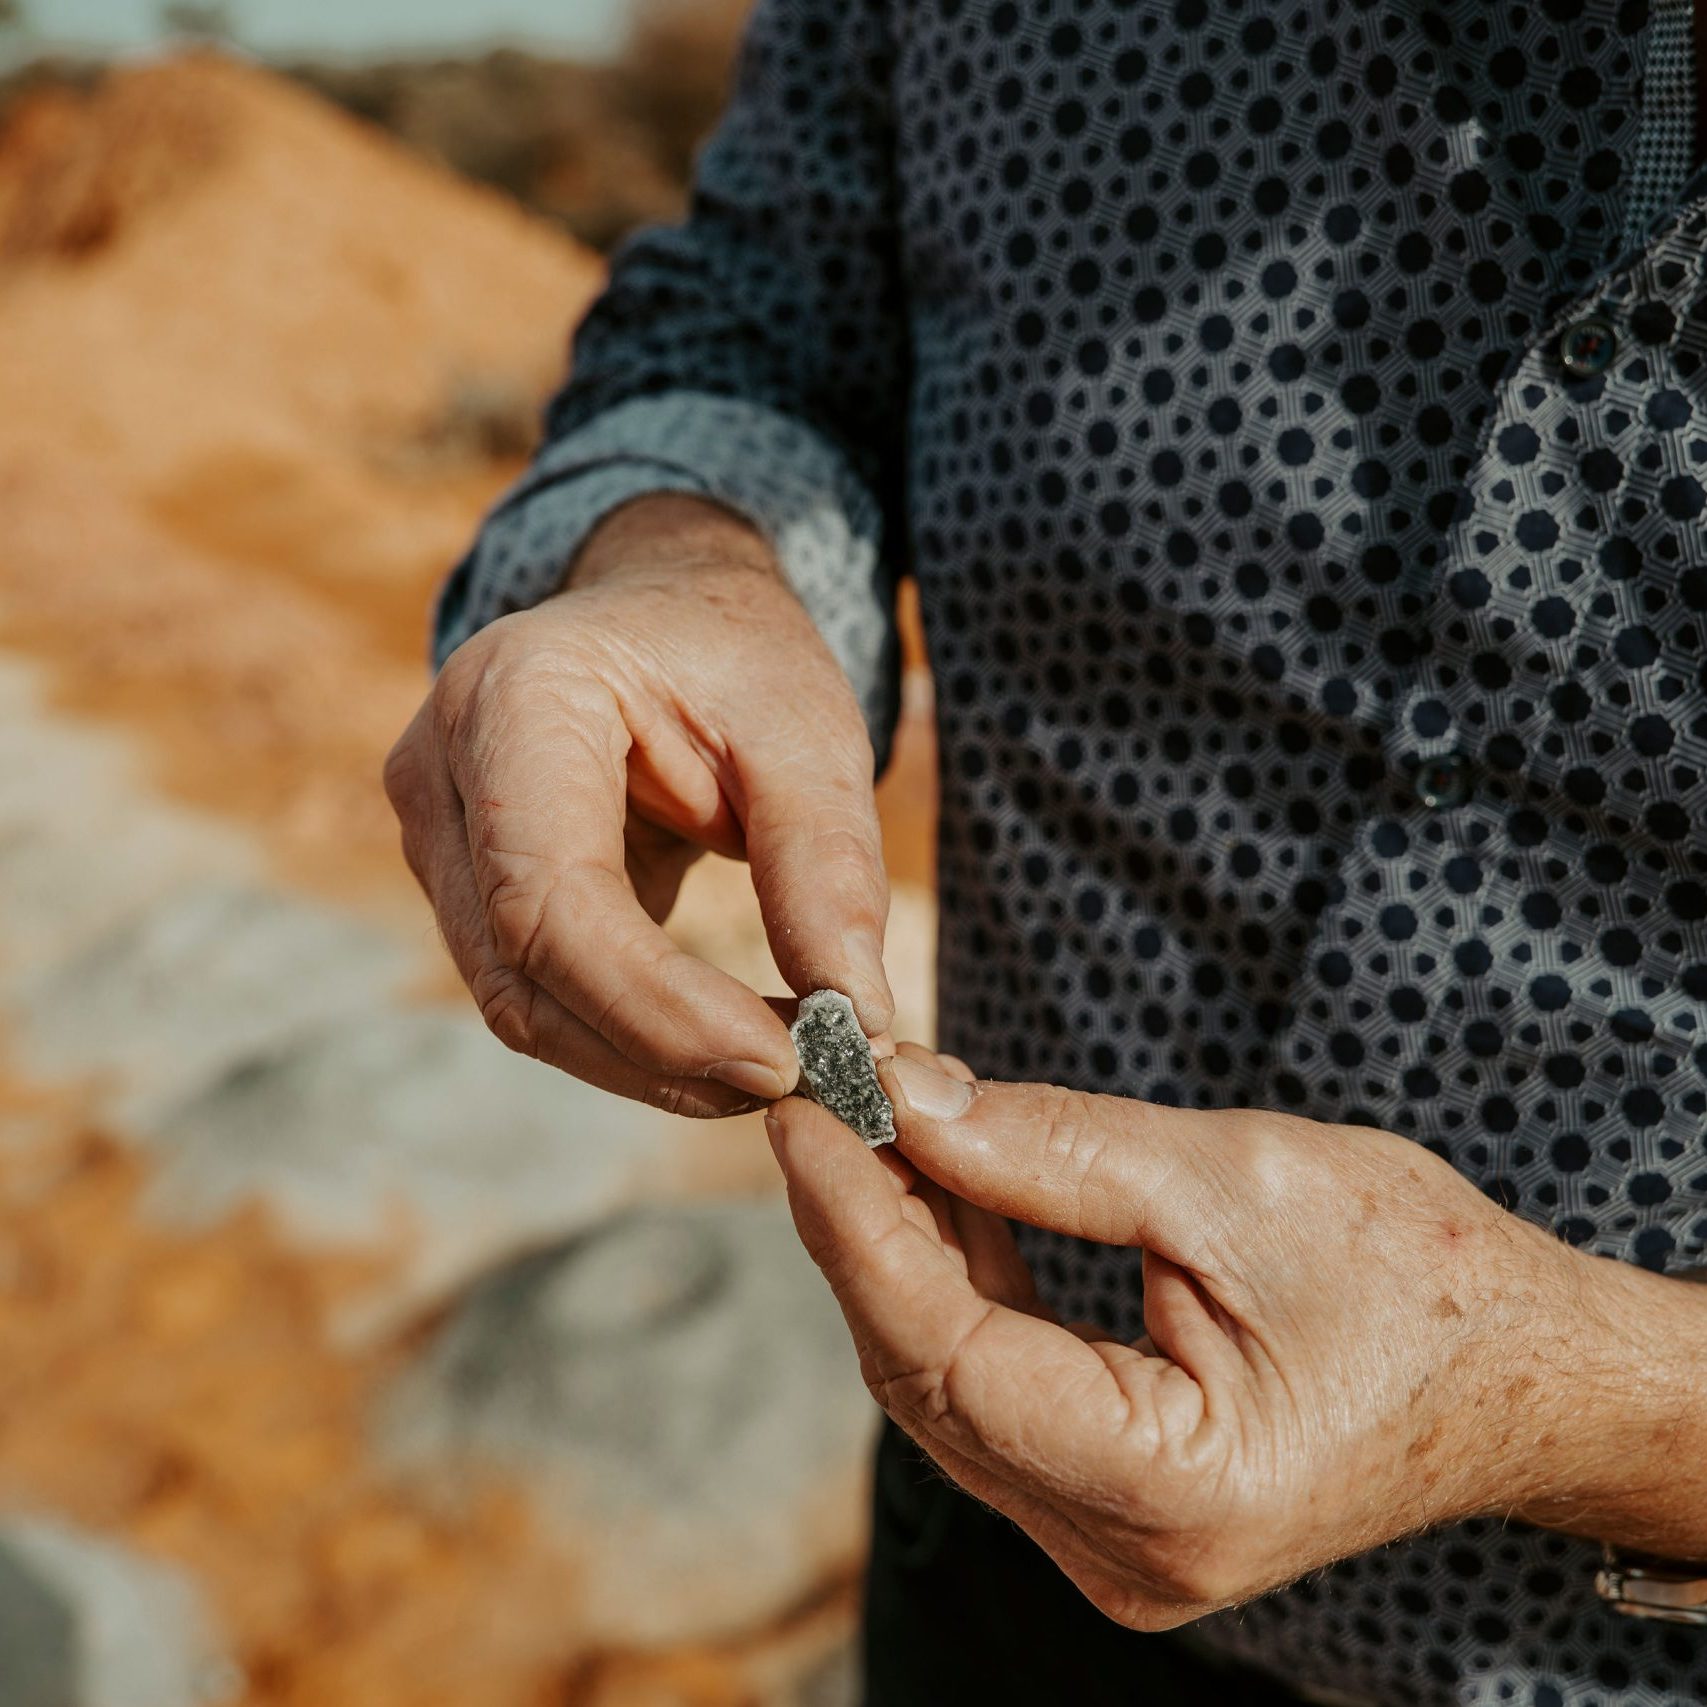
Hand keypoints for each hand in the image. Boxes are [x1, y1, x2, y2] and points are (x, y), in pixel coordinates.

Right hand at [384, 494, 892, 1116]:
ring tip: (778, 1067)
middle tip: (802, 1080)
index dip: (657, 1006)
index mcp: (511, 699)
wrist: (668, 614)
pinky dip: (633, 1036)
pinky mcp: (466, 886)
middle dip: (660, 1052)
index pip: (548, 898)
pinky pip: (537, 992)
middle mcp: (439, 774)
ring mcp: (438, 836)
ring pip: (520, 1003)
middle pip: (520, 972)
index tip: (783, 1063)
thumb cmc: (736, 655)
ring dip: (648, 1061)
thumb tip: (854, 1021)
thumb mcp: (808, 731)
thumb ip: (826, 866)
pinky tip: (729, 1040)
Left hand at [766, 1049, 1613, 1627]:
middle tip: (824, 1098)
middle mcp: (1125, 1553)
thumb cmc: (1422, 1275)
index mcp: (1171, 1494)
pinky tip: (939, 1192)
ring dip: (903, 1251)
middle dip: (865, 1229)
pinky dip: (959, 1286)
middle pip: (930, 1378)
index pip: (949, 1356)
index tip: (805, 1110)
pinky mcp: (1114, 1503)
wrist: (1525, 1367)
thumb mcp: (1238, 1179)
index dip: (858, 1225)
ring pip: (949, 1387)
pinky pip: (996, 1391)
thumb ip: (1056, 1147)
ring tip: (870, 1126)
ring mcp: (1115, 1543)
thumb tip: (907, 1097)